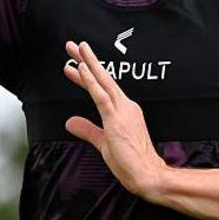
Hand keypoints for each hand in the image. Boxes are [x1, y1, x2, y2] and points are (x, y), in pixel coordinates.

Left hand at [63, 40, 168, 198]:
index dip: (87, 75)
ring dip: (88, 64)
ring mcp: (123, 111)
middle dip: (87, 60)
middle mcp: (125, 106)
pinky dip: (92, 82)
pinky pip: (102, 97)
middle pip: (103, 78)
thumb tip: (69, 122)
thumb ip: (87, 130)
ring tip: (76, 49)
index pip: (102, 88)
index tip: (74, 64)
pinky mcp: (117, 120)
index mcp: (125, 110)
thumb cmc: (131, 163)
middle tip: (73, 44)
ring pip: (103, 82)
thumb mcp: (103, 143)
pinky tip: (82, 70)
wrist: (149, 175)